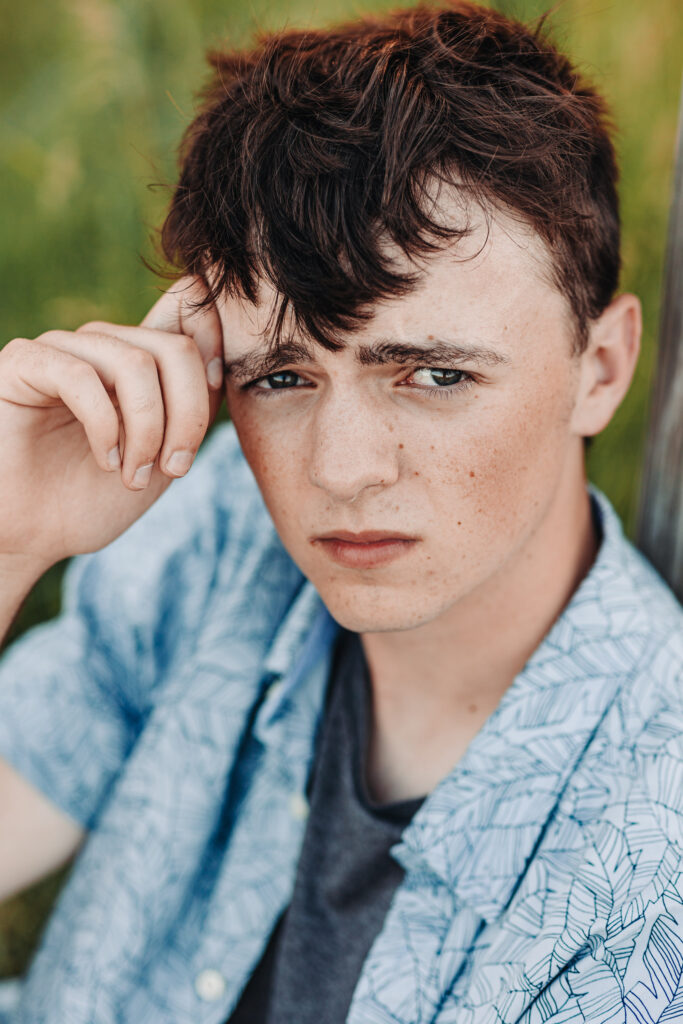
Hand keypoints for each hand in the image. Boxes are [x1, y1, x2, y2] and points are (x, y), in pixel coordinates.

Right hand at [0, 276, 224, 570]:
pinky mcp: (22, 364)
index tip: (204, 420)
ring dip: (148, 430)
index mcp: (136, 359)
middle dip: (188, 417)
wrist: (30, 537)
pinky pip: (79, 376)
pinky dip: (104, 426)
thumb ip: (195, 400)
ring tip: (135, 477)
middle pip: (174, 349)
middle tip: (175, 469)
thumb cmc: (93, 499)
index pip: (191, 321)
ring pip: (134, 363)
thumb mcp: (166, 452)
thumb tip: (219, 342)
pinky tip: (105, 461)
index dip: (214, 363)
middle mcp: (100, 345)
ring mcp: (61, 349)